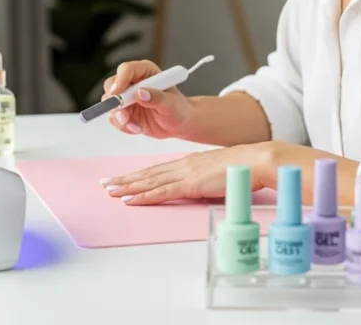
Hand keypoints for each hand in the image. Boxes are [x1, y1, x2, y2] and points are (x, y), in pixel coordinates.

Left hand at [100, 144, 272, 204]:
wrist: (254, 161)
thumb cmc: (242, 169)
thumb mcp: (216, 175)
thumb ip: (204, 181)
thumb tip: (198, 189)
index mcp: (188, 163)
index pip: (157, 170)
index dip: (138, 175)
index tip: (123, 179)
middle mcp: (182, 166)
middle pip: (148, 174)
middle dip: (125, 180)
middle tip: (106, 184)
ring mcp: (185, 174)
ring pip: (149, 181)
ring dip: (128, 187)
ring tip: (111, 191)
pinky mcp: (190, 184)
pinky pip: (162, 191)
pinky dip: (144, 196)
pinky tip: (131, 199)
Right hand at [103, 60, 195, 138]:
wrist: (178, 124)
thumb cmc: (179, 109)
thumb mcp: (172, 104)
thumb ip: (157, 98)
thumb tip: (140, 93)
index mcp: (145, 72)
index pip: (127, 70)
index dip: (119, 80)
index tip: (117, 93)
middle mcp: (133, 82)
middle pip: (111, 85)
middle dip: (114, 102)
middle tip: (124, 115)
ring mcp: (126, 97)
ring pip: (110, 103)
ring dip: (120, 117)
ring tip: (136, 126)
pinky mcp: (124, 111)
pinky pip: (114, 118)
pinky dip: (123, 126)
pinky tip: (138, 128)